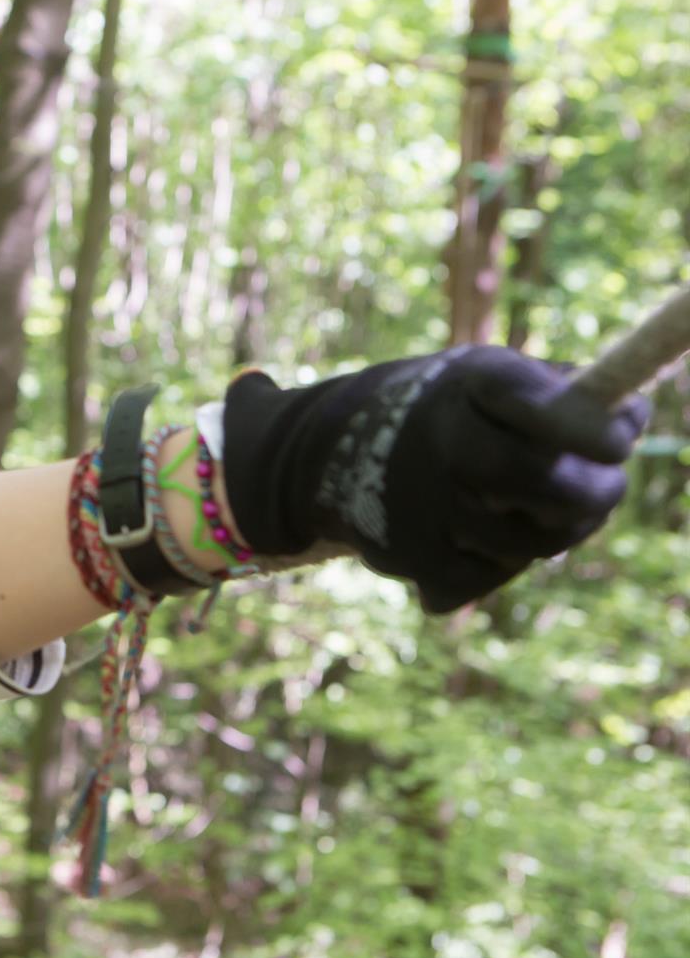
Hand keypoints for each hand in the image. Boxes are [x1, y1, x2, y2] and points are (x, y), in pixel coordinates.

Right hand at [220, 345, 648, 612]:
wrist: (326, 450)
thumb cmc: (441, 410)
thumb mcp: (490, 379)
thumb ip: (562, 393)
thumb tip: (631, 418)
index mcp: (469, 383)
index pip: (542, 404)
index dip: (592, 427)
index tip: (621, 438)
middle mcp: (439, 439)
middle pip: (542, 481)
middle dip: (592, 493)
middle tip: (606, 487)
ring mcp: (420, 502)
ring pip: (525, 542)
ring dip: (550, 534)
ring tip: (536, 512)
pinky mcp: (406, 556)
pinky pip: (483, 578)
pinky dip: (494, 564)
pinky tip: (478, 538)